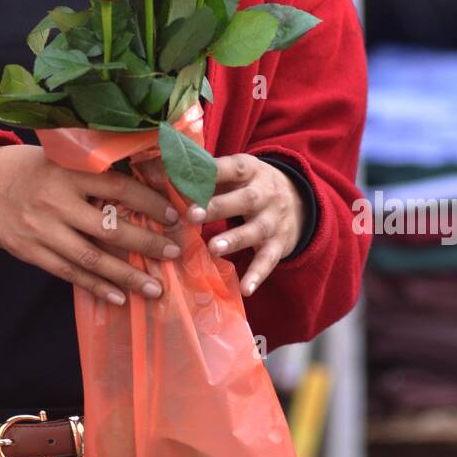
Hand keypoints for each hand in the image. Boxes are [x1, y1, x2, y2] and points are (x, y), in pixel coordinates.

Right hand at [0, 143, 184, 304]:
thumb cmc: (30, 167)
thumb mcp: (61, 157)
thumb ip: (94, 170)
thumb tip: (146, 181)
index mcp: (69, 172)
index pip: (119, 188)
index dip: (149, 203)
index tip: (173, 216)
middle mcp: (58, 202)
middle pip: (109, 228)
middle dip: (146, 244)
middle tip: (173, 254)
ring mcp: (43, 230)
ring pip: (92, 258)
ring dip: (126, 276)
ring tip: (154, 288)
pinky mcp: (31, 252)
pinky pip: (69, 273)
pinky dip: (95, 286)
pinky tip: (118, 297)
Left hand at [142, 153, 305, 297]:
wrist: (299, 200)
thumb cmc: (248, 185)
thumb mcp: (234, 173)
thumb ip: (204, 174)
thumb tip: (158, 171)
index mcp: (250, 170)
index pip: (232, 168)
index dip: (211, 173)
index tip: (185, 179)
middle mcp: (266, 193)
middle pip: (246, 199)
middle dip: (219, 207)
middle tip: (192, 215)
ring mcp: (274, 220)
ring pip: (256, 230)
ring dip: (235, 240)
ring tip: (213, 248)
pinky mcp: (280, 245)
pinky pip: (269, 260)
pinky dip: (258, 275)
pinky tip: (246, 288)